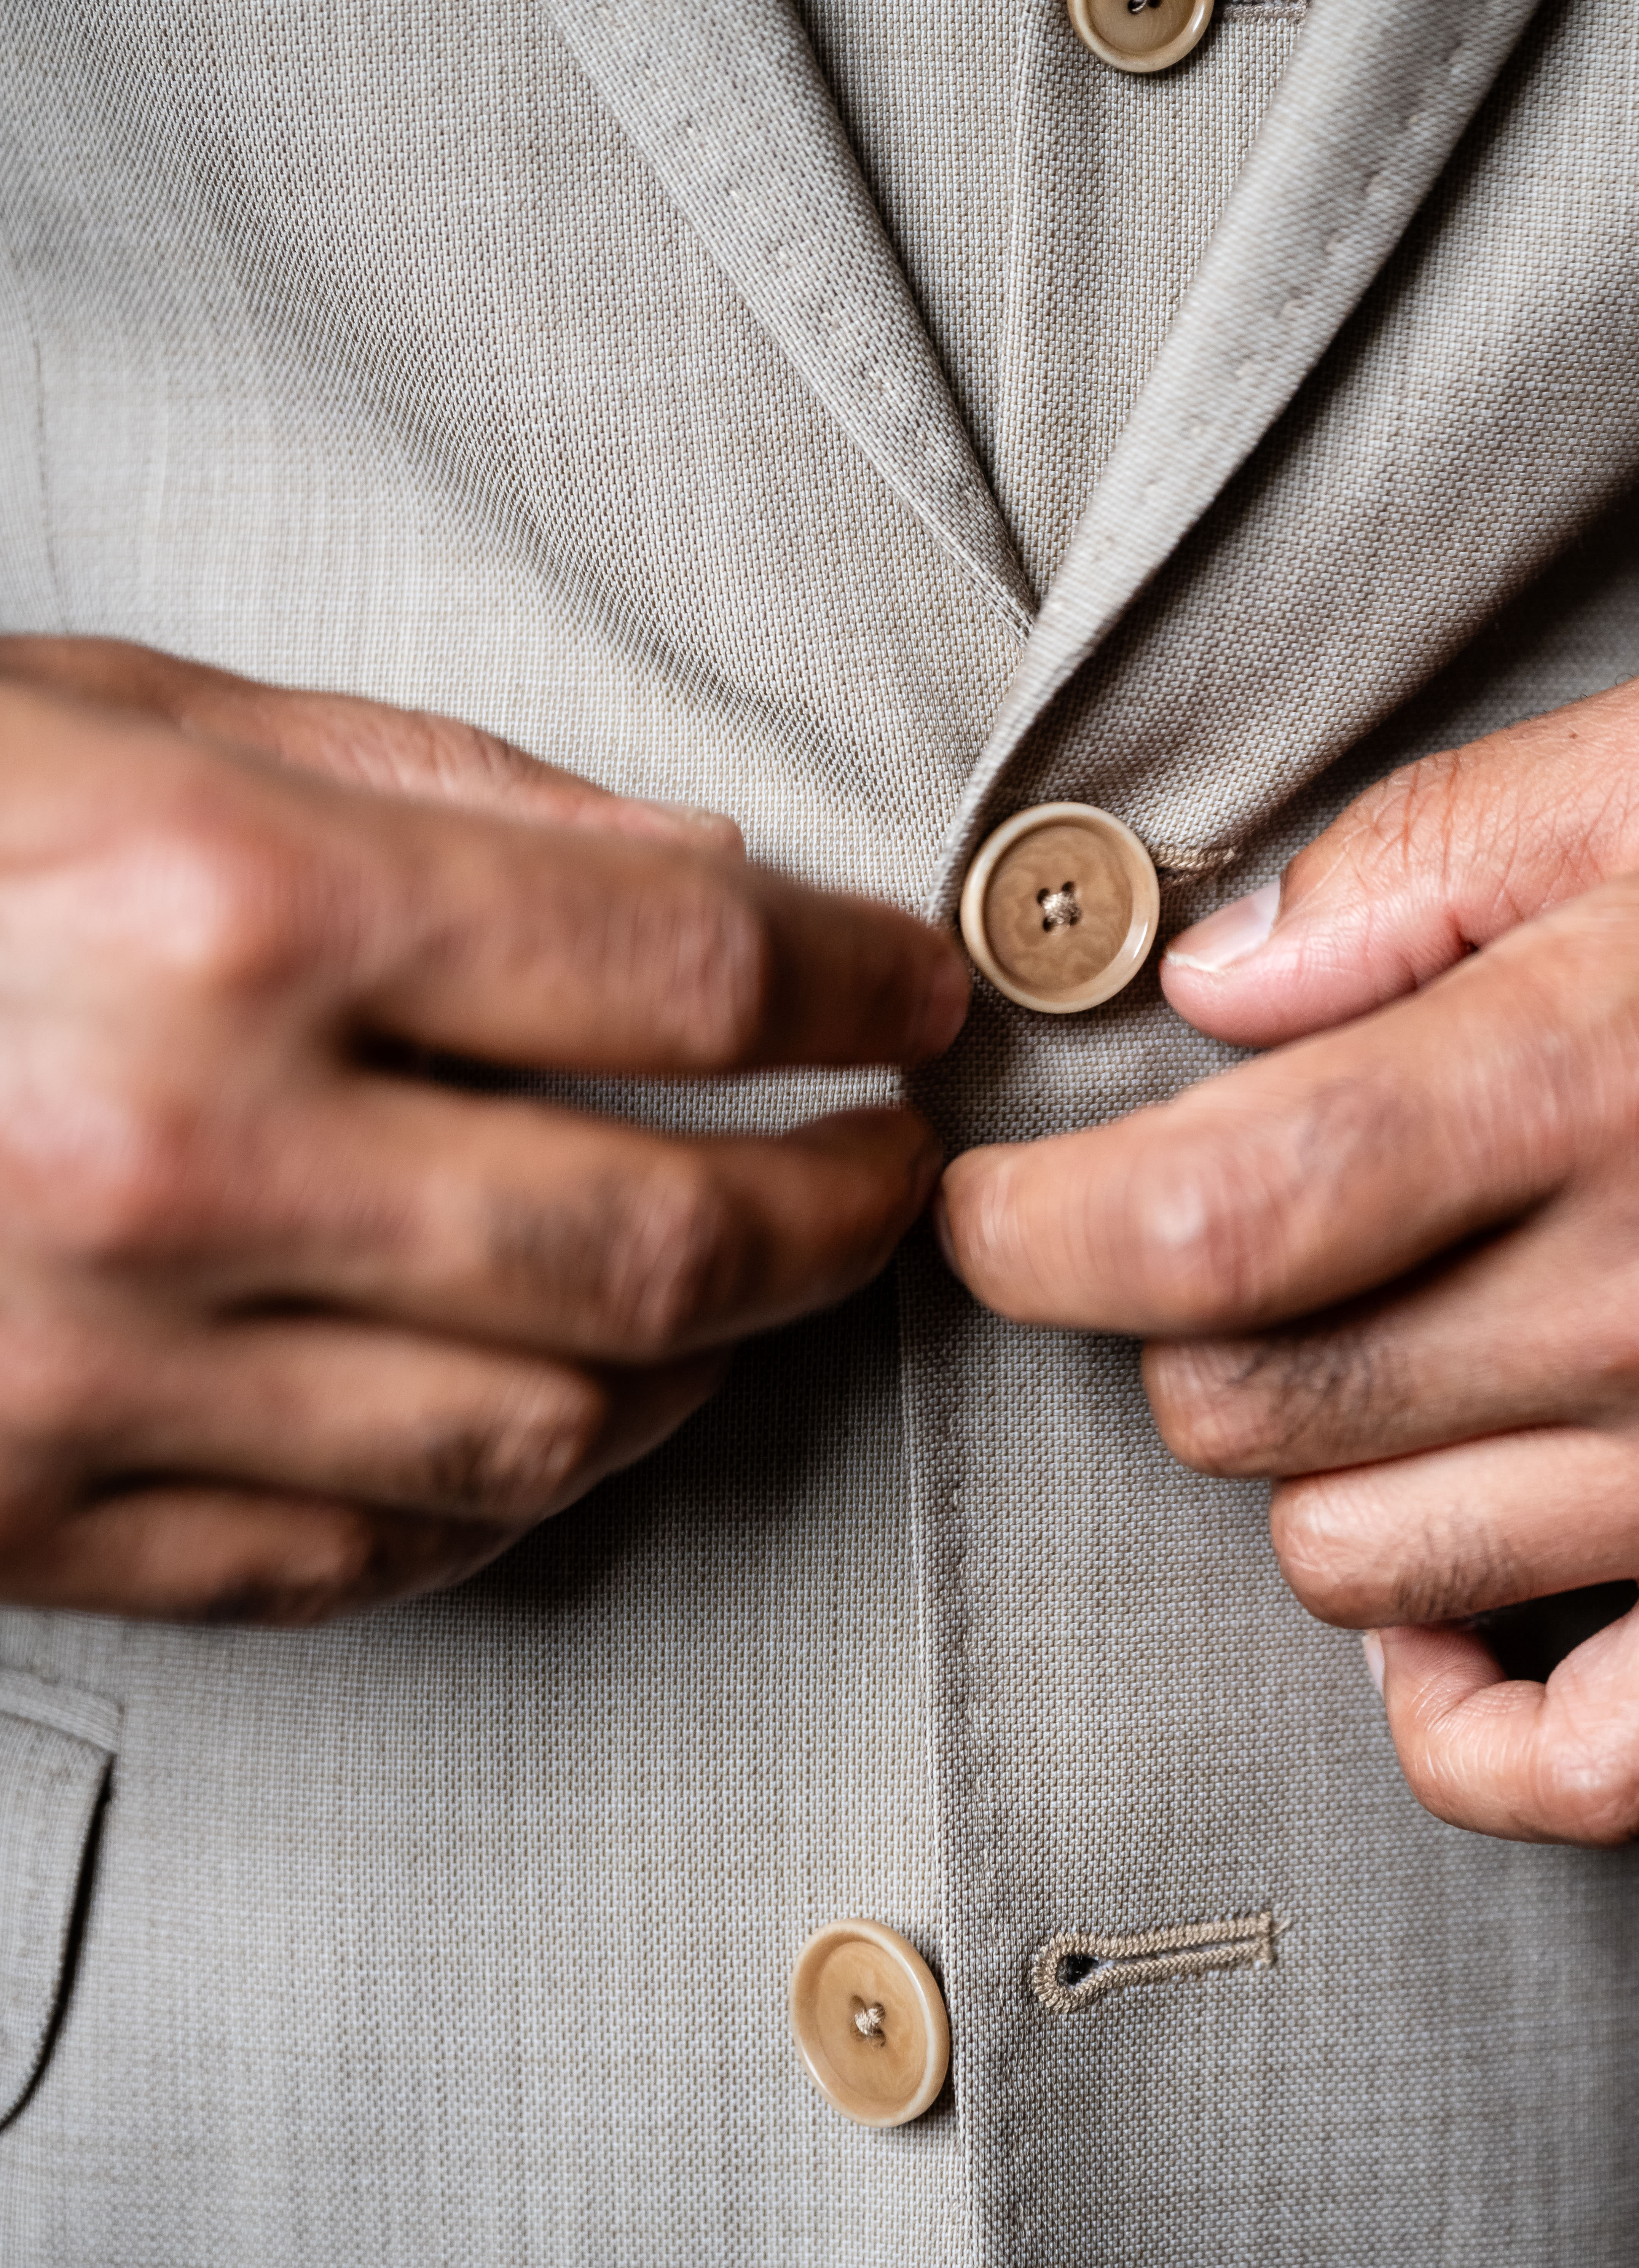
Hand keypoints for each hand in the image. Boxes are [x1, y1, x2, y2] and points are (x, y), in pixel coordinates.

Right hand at [0, 639, 964, 1622]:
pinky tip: (553, 1409)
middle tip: (890, 1174)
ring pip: (542, 1433)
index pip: (683, 971)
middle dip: (837, 1214)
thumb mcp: (129, 709)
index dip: (855, 984)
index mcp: (226, 903)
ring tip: (742, 1294)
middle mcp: (184, 1149)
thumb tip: (712, 882)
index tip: (920, 992)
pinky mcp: (29, 1511)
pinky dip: (499, 1494)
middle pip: (663, 1238)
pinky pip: (357, 1558)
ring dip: (697, 1371)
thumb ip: (442, 793)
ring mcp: (99, 1364)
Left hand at [940, 642, 1638, 1844]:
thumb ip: (1444, 848)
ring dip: (1297, 1460)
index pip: (1212, 1218)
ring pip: (1352, 1559)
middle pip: (1244, 1400)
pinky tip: (1451, 1579)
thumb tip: (1226, 975)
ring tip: (1366, 1348)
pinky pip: (1574, 1762)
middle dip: (1163, 1320)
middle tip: (1214, 1228)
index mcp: (1625, 1064)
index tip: (985, 1203)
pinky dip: (1457, 1702)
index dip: (1028, 1230)